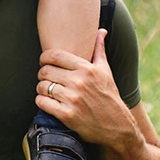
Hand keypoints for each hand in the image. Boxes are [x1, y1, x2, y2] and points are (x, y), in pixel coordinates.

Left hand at [36, 29, 129, 144]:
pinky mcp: (67, 115)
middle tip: (47, 79)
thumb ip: (99, 50)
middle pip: (45, 70)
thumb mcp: (106, 72)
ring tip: (48, 91)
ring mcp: (73, 99)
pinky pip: (42, 102)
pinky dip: (42, 102)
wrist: (118, 128)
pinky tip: (49, 103)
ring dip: (41, 89)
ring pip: (41, 86)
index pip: (54, 56)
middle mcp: (79, 82)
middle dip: (43, 74)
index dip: (44, 58)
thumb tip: (101, 30)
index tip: (45, 63)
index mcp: (87, 69)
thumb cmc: (110, 97)